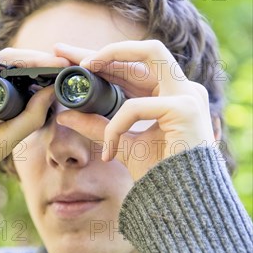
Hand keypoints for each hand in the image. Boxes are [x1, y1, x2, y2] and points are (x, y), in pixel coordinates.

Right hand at [0, 35, 70, 184]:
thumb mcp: (5, 140)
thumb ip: (30, 117)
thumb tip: (53, 91)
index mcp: (0, 102)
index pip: (25, 76)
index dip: (44, 68)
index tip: (66, 67)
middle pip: (13, 59)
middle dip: (35, 59)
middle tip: (54, 63)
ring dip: (0, 65)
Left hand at [54, 40, 215, 181]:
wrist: (181, 204)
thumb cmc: (159, 174)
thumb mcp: (121, 143)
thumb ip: (97, 126)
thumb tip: (64, 114)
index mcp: (170, 95)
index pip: (135, 68)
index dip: (104, 59)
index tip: (70, 59)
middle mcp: (182, 88)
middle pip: (142, 51)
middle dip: (102, 48)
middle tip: (65, 52)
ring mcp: (188, 95)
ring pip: (150, 53)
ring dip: (113, 55)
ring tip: (82, 68)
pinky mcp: (185, 108)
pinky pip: (135, 107)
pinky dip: (116, 126)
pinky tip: (110, 151)